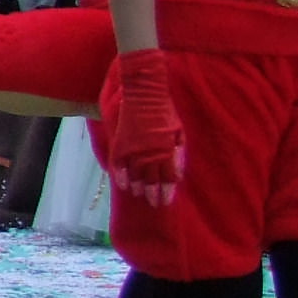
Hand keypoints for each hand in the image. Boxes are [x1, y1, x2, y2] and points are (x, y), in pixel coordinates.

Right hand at [105, 51, 185, 207]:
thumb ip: (178, 155)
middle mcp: (150, 153)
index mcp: (167, 150)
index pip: (168, 177)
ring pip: (135, 174)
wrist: (144, 94)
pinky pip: (118, 164)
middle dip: (152, 193)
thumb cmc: (164, 112)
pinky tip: (122, 185)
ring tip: (138, 194)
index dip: (166, 191)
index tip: (165, 202)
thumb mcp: (179, 133)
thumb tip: (178, 175)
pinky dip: (120, 175)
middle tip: (153, 204)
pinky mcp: (121, 143)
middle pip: (151, 180)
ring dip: (137, 187)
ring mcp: (134, 149)